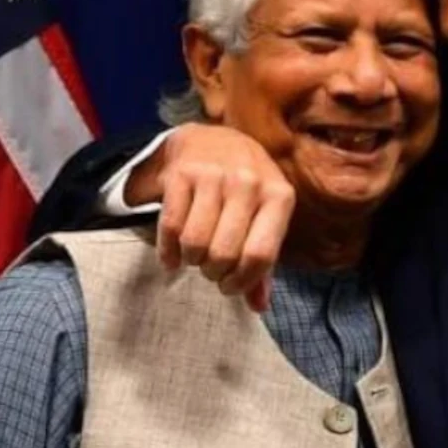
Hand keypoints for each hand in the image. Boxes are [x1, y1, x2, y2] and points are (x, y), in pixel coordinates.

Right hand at [131, 123, 294, 310]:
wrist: (211, 140)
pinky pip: (171, 227)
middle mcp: (248, 182)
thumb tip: (259, 307)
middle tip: (211, 269)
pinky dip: (168, 251)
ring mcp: (214, 175)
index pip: (260, 256)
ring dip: (192, 260)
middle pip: (224, 253)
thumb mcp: (264, 217)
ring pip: (195, 242)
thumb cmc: (245, 190)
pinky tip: (172, 256)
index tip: (230, 287)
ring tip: (195, 256)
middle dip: (213, 273)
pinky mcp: (181, 174)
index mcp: (279, 196)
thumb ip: (263, 263)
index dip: (242, 282)